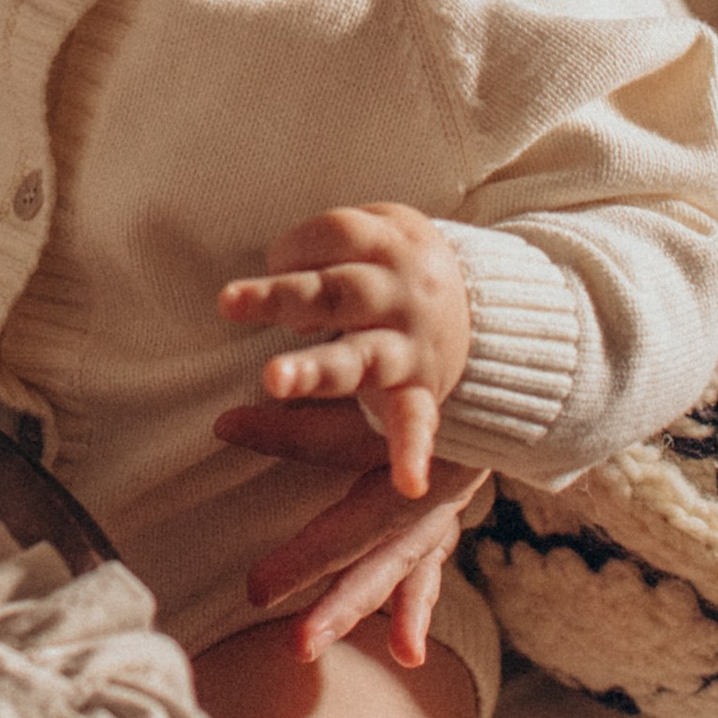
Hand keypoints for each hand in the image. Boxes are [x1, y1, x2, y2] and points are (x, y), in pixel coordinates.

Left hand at [213, 393, 491, 667]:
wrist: (487, 356)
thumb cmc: (406, 372)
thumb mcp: (357, 395)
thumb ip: (295, 420)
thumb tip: (221, 425)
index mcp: (408, 475)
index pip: (350, 527)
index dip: (307, 559)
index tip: (255, 591)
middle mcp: (430, 503)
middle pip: (381, 561)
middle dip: (342, 606)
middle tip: (299, 645)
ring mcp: (439, 514)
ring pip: (404, 572)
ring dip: (379, 615)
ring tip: (369, 664)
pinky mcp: (439, 518)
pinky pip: (427, 571)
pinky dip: (414, 608)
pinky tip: (406, 653)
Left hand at [217, 204, 473, 499]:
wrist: (491, 307)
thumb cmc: (395, 267)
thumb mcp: (372, 236)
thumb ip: (320, 256)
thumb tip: (266, 292)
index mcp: (387, 246)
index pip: (335, 235)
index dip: (298, 244)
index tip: (276, 258)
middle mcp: (398, 295)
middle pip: (336, 290)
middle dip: (284, 296)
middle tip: (227, 302)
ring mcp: (407, 347)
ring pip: (360, 356)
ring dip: (316, 369)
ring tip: (273, 379)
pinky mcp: (419, 391)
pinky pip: (416, 421)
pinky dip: (412, 451)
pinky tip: (410, 482)